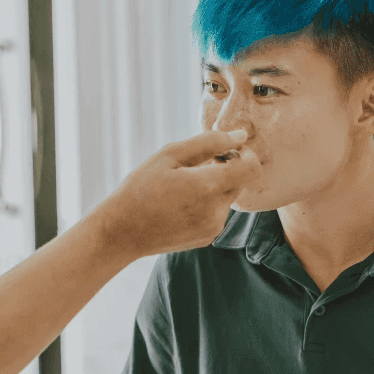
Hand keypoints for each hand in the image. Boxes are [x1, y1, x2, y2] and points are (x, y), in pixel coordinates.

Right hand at [92, 129, 260, 257]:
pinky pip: (217, 213)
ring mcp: (213, 227)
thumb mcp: (169, 155)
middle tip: (194, 166)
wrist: (122, 232)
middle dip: (225, 169)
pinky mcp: (207, 237)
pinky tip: (180, 204)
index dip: (245, 154)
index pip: (252, 167)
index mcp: (207, 187)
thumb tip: (241, 136)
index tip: (226, 151)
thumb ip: (209, 142)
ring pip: (228, 197)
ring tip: (181, 188)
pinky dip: (206, 204)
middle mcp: (216, 211)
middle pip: (240, 181)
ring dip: (214, 187)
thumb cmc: (140, 188)